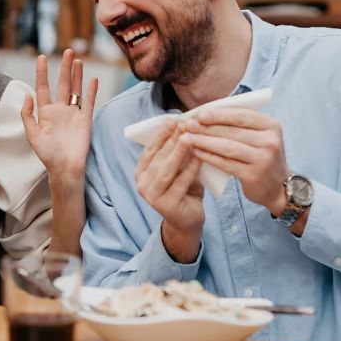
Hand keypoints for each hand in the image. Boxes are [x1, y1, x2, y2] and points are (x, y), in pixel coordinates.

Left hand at [21, 49, 97, 178]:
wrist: (65, 168)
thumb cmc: (47, 154)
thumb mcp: (32, 134)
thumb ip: (27, 114)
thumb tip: (27, 95)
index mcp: (46, 113)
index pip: (43, 88)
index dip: (42, 73)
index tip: (42, 58)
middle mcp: (60, 110)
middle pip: (63, 84)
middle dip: (65, 68)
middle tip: (67, 51)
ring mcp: (74, 114)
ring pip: (76, 89)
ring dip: (77, 75)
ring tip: (78, 60)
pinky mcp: (85, 119)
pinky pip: (89, 102)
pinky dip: (91, 90)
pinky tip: (93, 79)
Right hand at [135, 120, 205, 237]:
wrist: (187, 221)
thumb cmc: (183, 190)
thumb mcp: (176, 170)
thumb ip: (175, 154)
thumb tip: (184, 127)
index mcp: (141, 173)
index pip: (150, 150)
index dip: (160, 134)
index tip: (172, 119)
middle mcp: (142, 185)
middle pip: (158, 158)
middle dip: (171, 140)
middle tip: (183, 124)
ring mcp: (153, 197)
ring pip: (166, 170)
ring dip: (178, 152)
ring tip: (189, 138)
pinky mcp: (167, 206)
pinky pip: (180, 184)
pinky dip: (190, 170)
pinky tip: (199, 158)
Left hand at [182, 108, 287, 214]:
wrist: (276, 187)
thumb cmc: (260, 156)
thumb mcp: (259, 136)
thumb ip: (239, 124)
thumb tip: (206, 113)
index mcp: (272, 126)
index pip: (242, 116)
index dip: (219, 115)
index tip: (200, 114)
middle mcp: (270, 142)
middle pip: (233, 131)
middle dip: (207, 127)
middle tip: (188, 125)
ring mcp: (263, 160)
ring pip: (227, 147)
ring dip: (204, 141)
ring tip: (188, 138)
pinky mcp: (253, 176)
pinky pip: (225, 163)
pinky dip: (209, 157)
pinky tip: (196, 152)